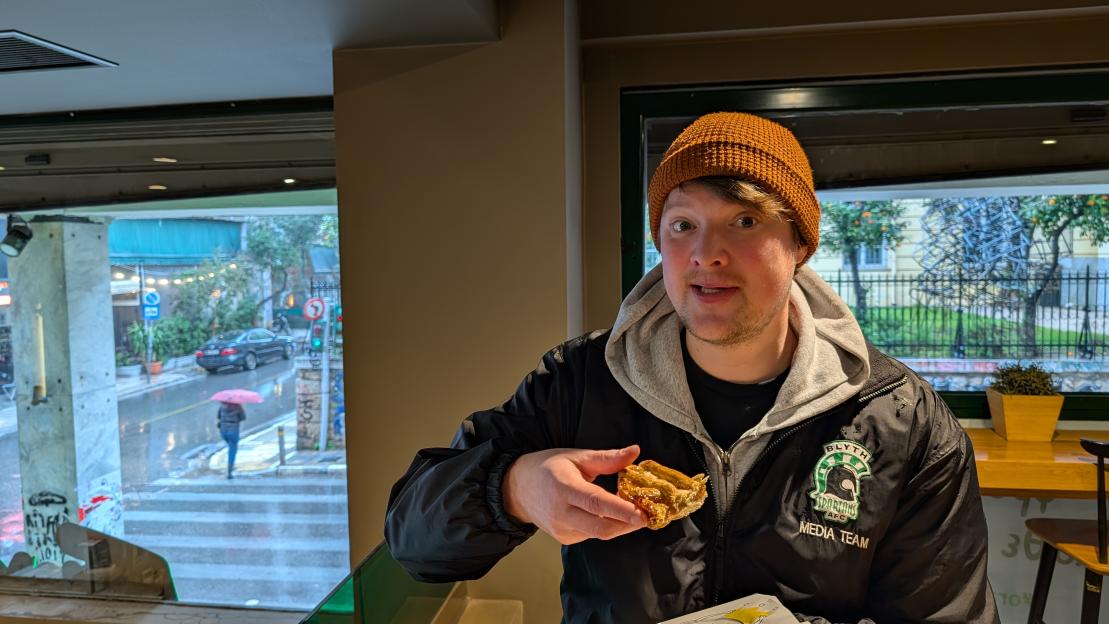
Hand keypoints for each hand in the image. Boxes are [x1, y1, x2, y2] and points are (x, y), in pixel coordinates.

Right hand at [502, 445, 646, 544]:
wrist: (518, 488)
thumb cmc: (548, 468)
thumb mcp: (576, 456)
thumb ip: (607, 458)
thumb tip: (635, 451)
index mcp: (564, 488)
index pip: (596, 503)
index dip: (622, 510)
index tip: (643, 514)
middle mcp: (561, 512)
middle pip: (601, 526)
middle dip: (628, 524)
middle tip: (648, 514)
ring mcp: (561, 529)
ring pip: (599, 533)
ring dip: (620, 525)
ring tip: (633, 511)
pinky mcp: (564, 538)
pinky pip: (592, 534)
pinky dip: (606, 525)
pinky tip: (611, 514)